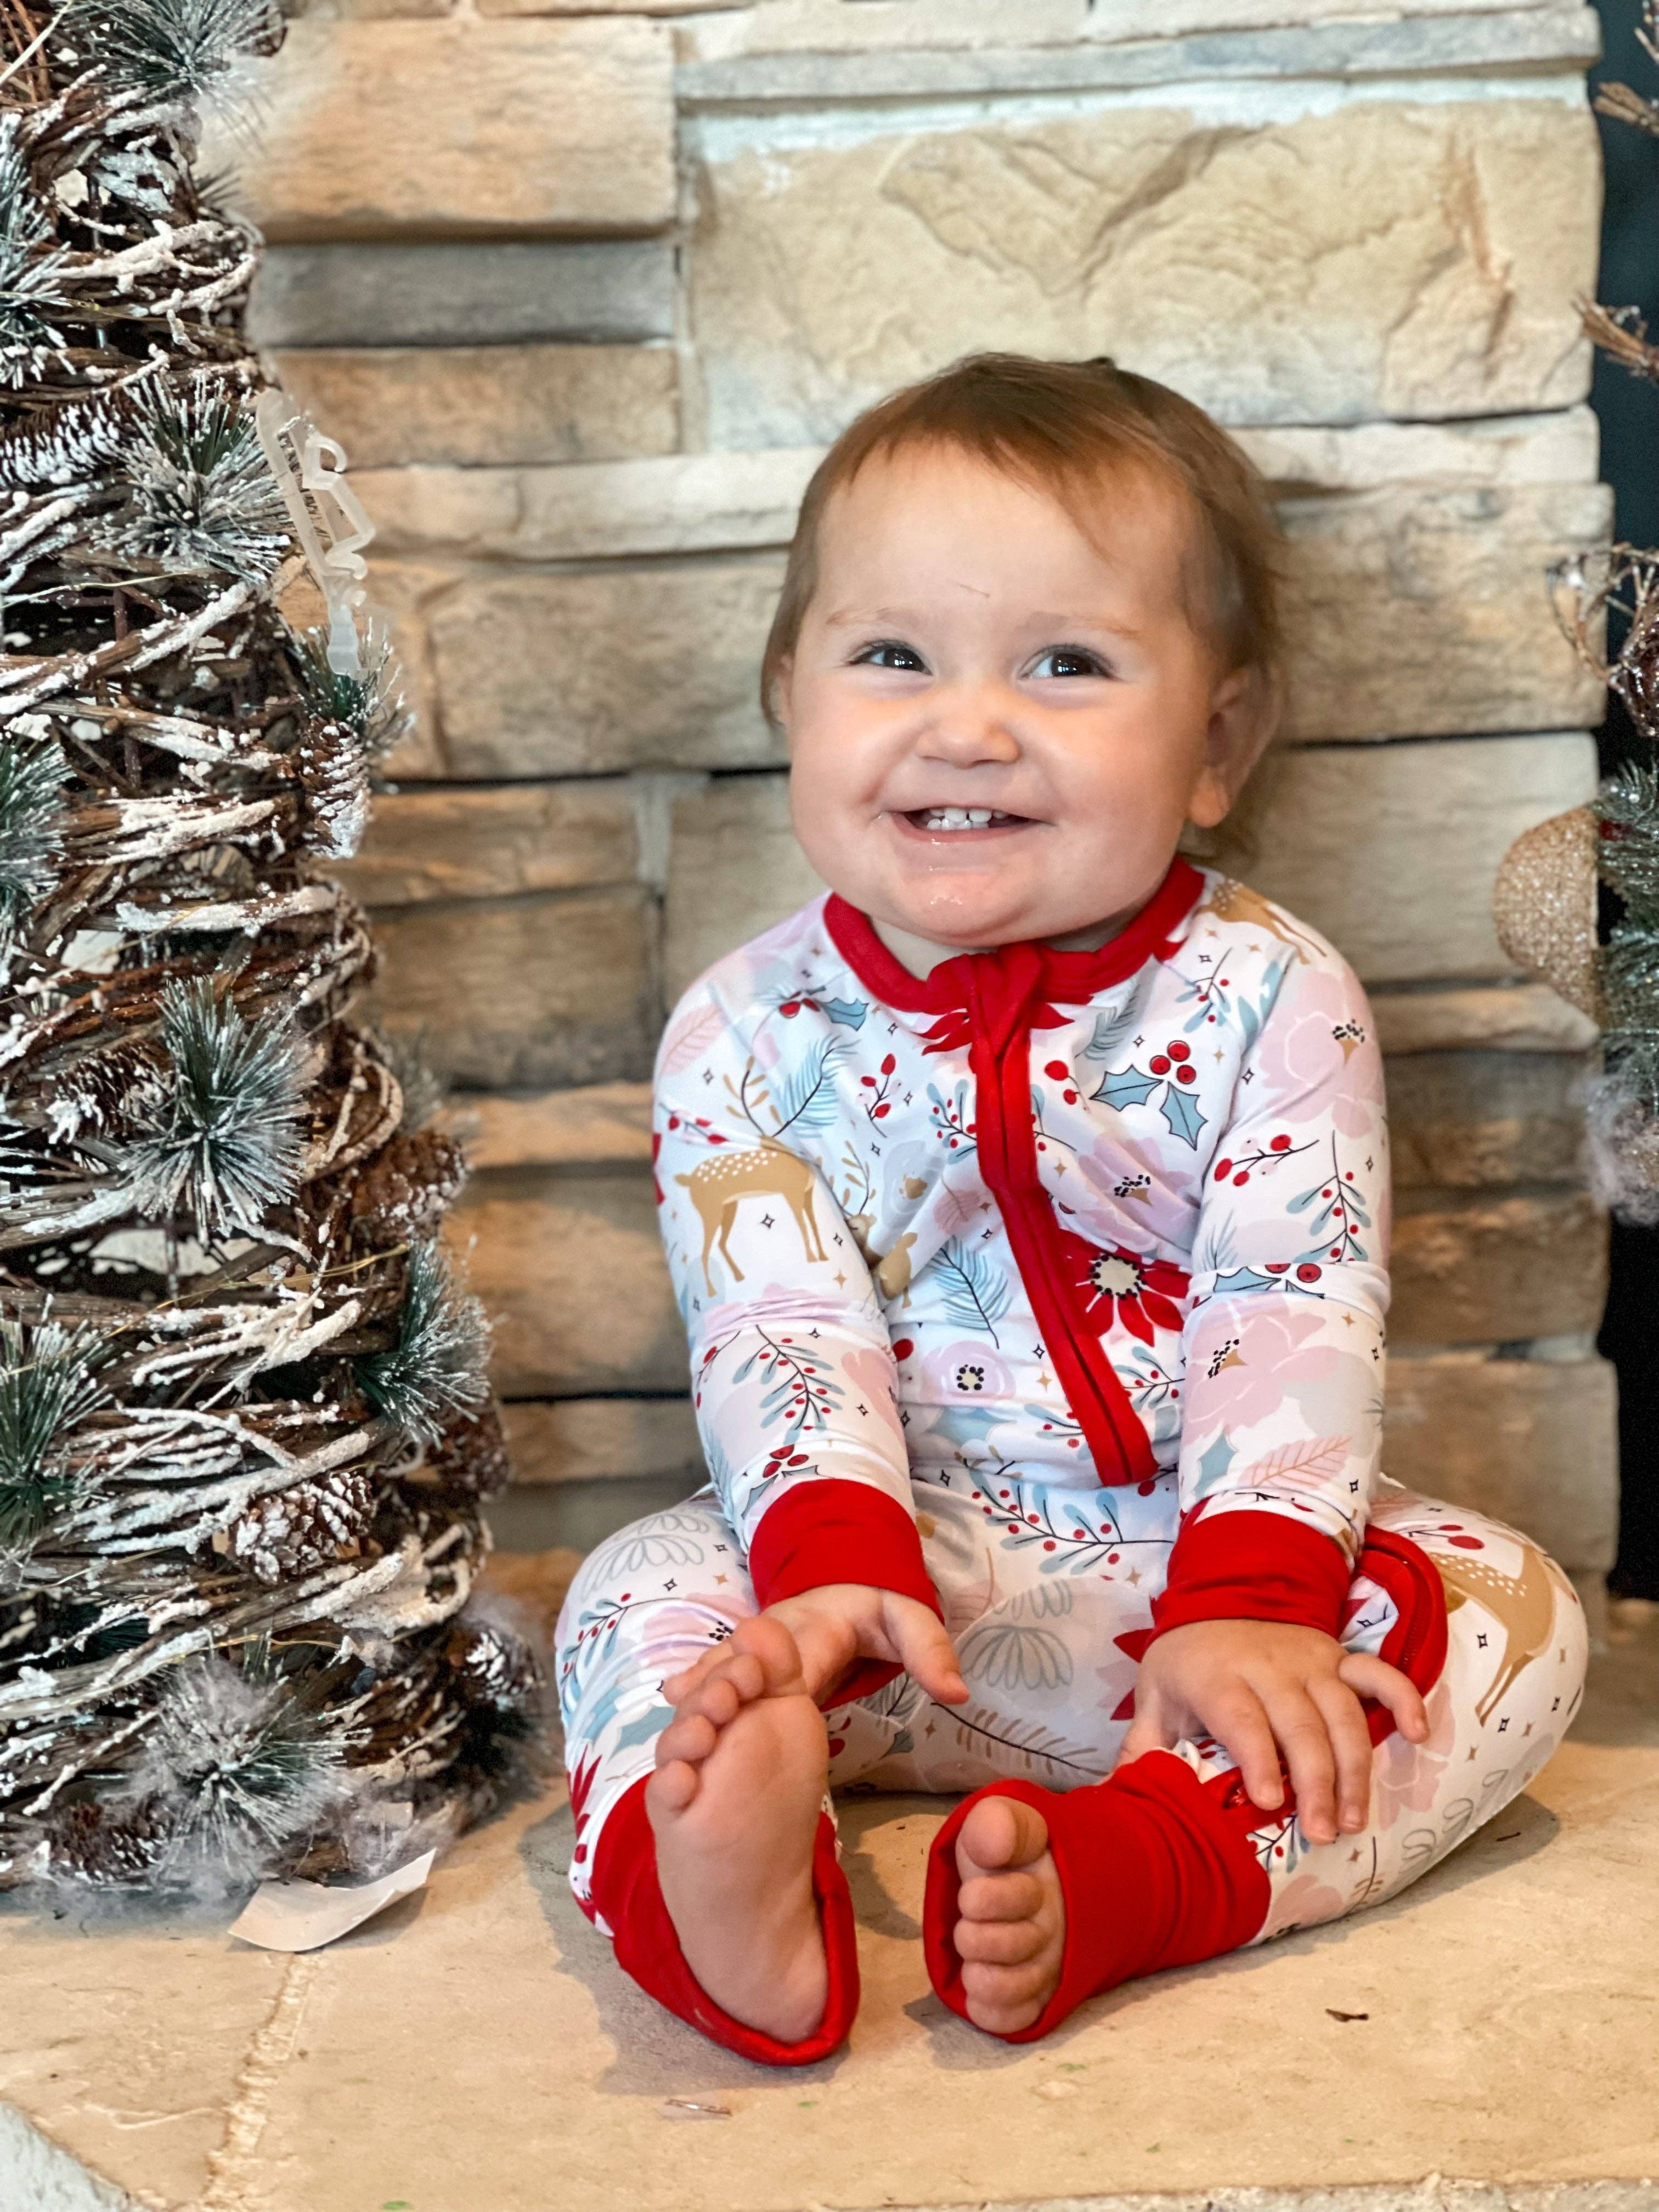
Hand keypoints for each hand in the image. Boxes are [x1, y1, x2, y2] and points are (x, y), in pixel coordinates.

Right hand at [666, 1583, 967, 1711]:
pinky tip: (669, 1711)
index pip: (791, 1664)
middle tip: (692, 1728)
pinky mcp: (743, 1653)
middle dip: (716, 1692)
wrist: (847, 1576)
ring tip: (673, 1726)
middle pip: (742, 1664)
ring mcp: (753, 1643)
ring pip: (718, 1665)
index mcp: (815, 1630)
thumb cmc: (878, 1606)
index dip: (772, 1689)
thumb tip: (959, 1695)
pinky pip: (712, 1668)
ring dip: (697, 1693)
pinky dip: (691, 1687)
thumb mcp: (912, 1619)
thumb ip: (932, 1654)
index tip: (747, 1717)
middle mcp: (774, 1635)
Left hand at [1121, 1618, 1428, 1845]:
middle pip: (1299, 1725)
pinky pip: (1379, 1674)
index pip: (1241, 1717)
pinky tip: (1418, 1736)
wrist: (1221, 1592)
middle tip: (1320, 1833)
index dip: (1256, 1758)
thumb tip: (1115, 1801)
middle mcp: (1269, 1666)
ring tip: (1351, 1819)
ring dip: (1353, 1768)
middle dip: (1314, 1782)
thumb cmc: (1187, 1661)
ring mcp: (1310, 1660)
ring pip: (1342, 1714)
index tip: (1267, 1801)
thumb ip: (1143, 1747)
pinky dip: (1403, 1700)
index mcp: (1217, 1675)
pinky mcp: (1338, 1657)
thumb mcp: (1155, 1695)